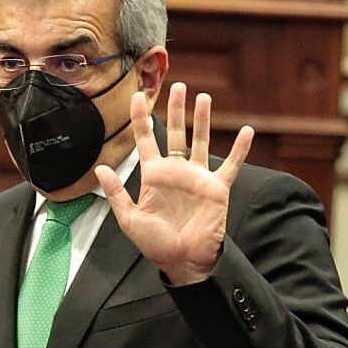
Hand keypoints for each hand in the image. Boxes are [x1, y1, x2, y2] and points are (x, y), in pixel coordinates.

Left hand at [95, 83, 253, 286]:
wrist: (183, 262)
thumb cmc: (156, 244)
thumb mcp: (130, 220)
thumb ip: (117, 194)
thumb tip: (100, 168)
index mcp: (154, 175)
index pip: (146, 139)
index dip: (140, 118)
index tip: (136, 95)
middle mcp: (176, 171)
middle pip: (176, 132)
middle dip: (176, 109)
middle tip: (178, 85)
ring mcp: (198, 178)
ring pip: (201, 142)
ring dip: (203, 120)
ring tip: (204, 97)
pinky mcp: (217, 189)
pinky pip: (230, 166)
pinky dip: (239, 150)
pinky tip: (247, 131)